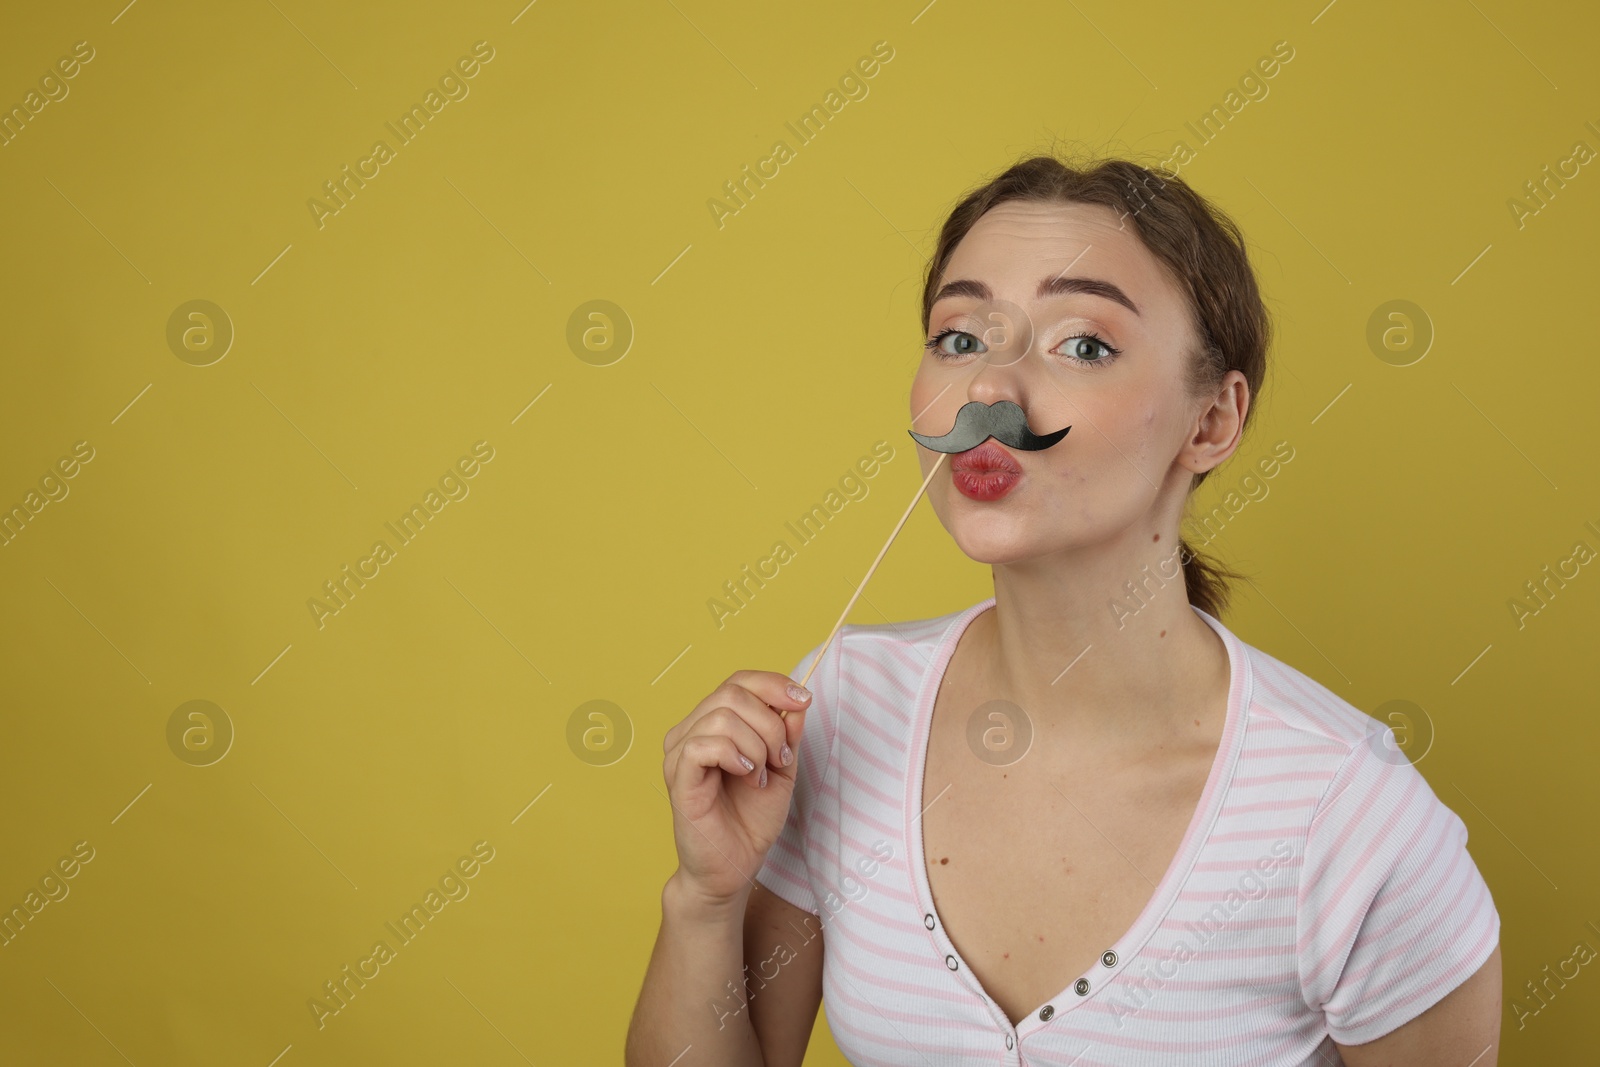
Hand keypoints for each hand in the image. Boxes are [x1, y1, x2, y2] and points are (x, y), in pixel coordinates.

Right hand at [661, 670, 812, 906]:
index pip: (738, 681)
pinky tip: (747, 775)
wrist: (734, 867)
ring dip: (756, 744)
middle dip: (770, 723)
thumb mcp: (781, 768)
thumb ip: (787, 733)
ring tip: (761, 776)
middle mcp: (690, 731)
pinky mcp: (677, 777)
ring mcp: (679, 753)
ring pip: (721, 716)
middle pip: (732, 693)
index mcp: (712, 724)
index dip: (773, 684)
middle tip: (780, 759)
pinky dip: (735, 755)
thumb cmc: (751, 819)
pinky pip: (703, 745)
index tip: (803, 701)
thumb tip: (797, 699)